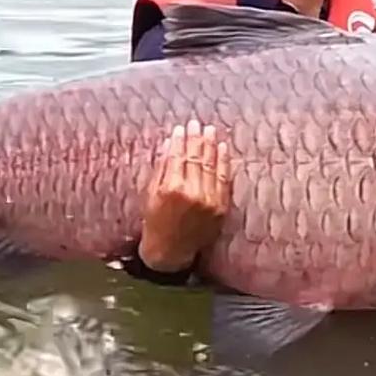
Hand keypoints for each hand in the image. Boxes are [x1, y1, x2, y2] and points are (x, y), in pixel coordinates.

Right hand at [138, 121, 230, 273]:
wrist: (170, 251)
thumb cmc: (155, 222)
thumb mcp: (151, 194)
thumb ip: (161, 169)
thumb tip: (169, 143)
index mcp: (171, 188)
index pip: (178, 157)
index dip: (180, 141)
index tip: (181, 128)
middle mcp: (192, 193)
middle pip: (196, 158)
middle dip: (196, 139)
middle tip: (197, 124)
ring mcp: (209, 200)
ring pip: (211, 166)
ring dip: (211, 146)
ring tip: (210, 131)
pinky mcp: (220, 207)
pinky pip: (223, 179)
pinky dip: (223, 162)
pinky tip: (222, 148)